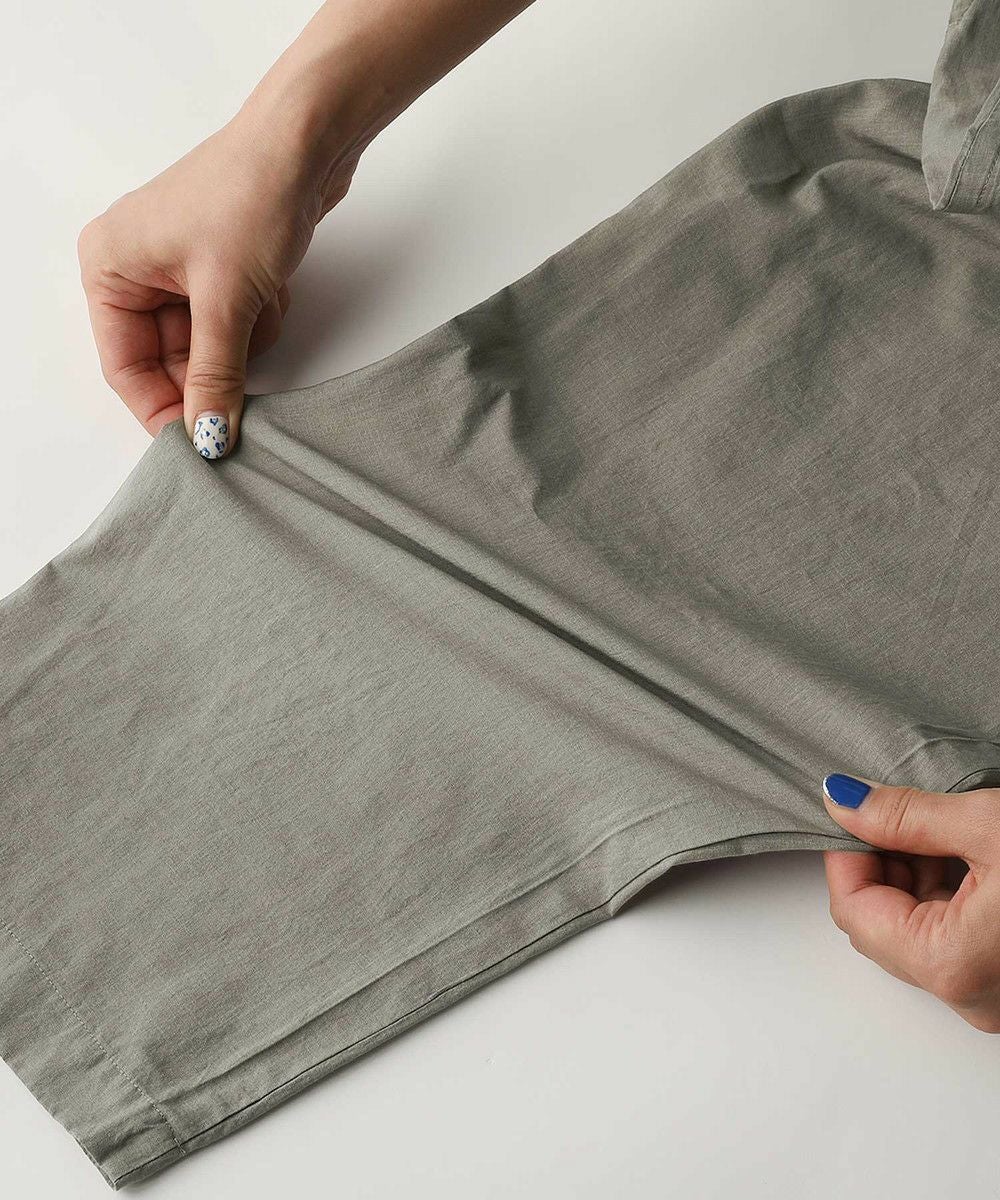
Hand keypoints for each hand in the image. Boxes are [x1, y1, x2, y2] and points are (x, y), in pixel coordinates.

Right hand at [76, 0, 535, 459]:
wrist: (308, 141)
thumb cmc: (251, 195)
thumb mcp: (228, 299)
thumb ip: (214, 375)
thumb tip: (207, 438)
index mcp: (110, 267)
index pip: (125, 367)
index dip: (163, 410)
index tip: (201, 447)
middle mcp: (136, 268)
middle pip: (169, 361)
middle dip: (215, 369)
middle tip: (248, 388)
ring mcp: (180, 268)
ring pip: (209, 347)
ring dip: (245, 340)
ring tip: (262, 301)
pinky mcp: (222, 267)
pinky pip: (236, 324)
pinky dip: (260, 318)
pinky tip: (275, 287)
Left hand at [821, 772, 999, 1031]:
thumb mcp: (988, 826)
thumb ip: (905, 815)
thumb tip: (843, 800)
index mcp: (949, 964)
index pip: (853, 909)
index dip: (847, 853)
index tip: (855, 810)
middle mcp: (969, 996)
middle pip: (882, 922)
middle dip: (883, 860)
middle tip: (903, 812)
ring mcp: (992, 994)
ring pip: (919, 928)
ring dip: (917, 875)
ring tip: (947, 830)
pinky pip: (955, 938)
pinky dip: (950, 893)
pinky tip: (970, 855)